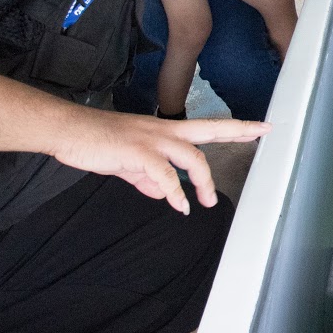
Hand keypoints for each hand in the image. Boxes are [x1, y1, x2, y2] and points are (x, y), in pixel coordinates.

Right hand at [50, 110, 269, 214]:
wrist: (68, 131)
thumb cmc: (97, 142)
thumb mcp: (128, 164)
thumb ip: (148, 178)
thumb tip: (165, 194)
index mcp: (164, 132)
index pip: (206, 128)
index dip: (233, 128)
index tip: (257, 127)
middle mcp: (164, 131)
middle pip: (209, 129)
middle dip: (238, 131)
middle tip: (264, 131)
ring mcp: (151, 139)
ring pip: (191, 156)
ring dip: (203, 180)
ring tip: (208, 201)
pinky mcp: (136, 151)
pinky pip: (163, 173)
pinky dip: (174, 191)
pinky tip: (179, 204)